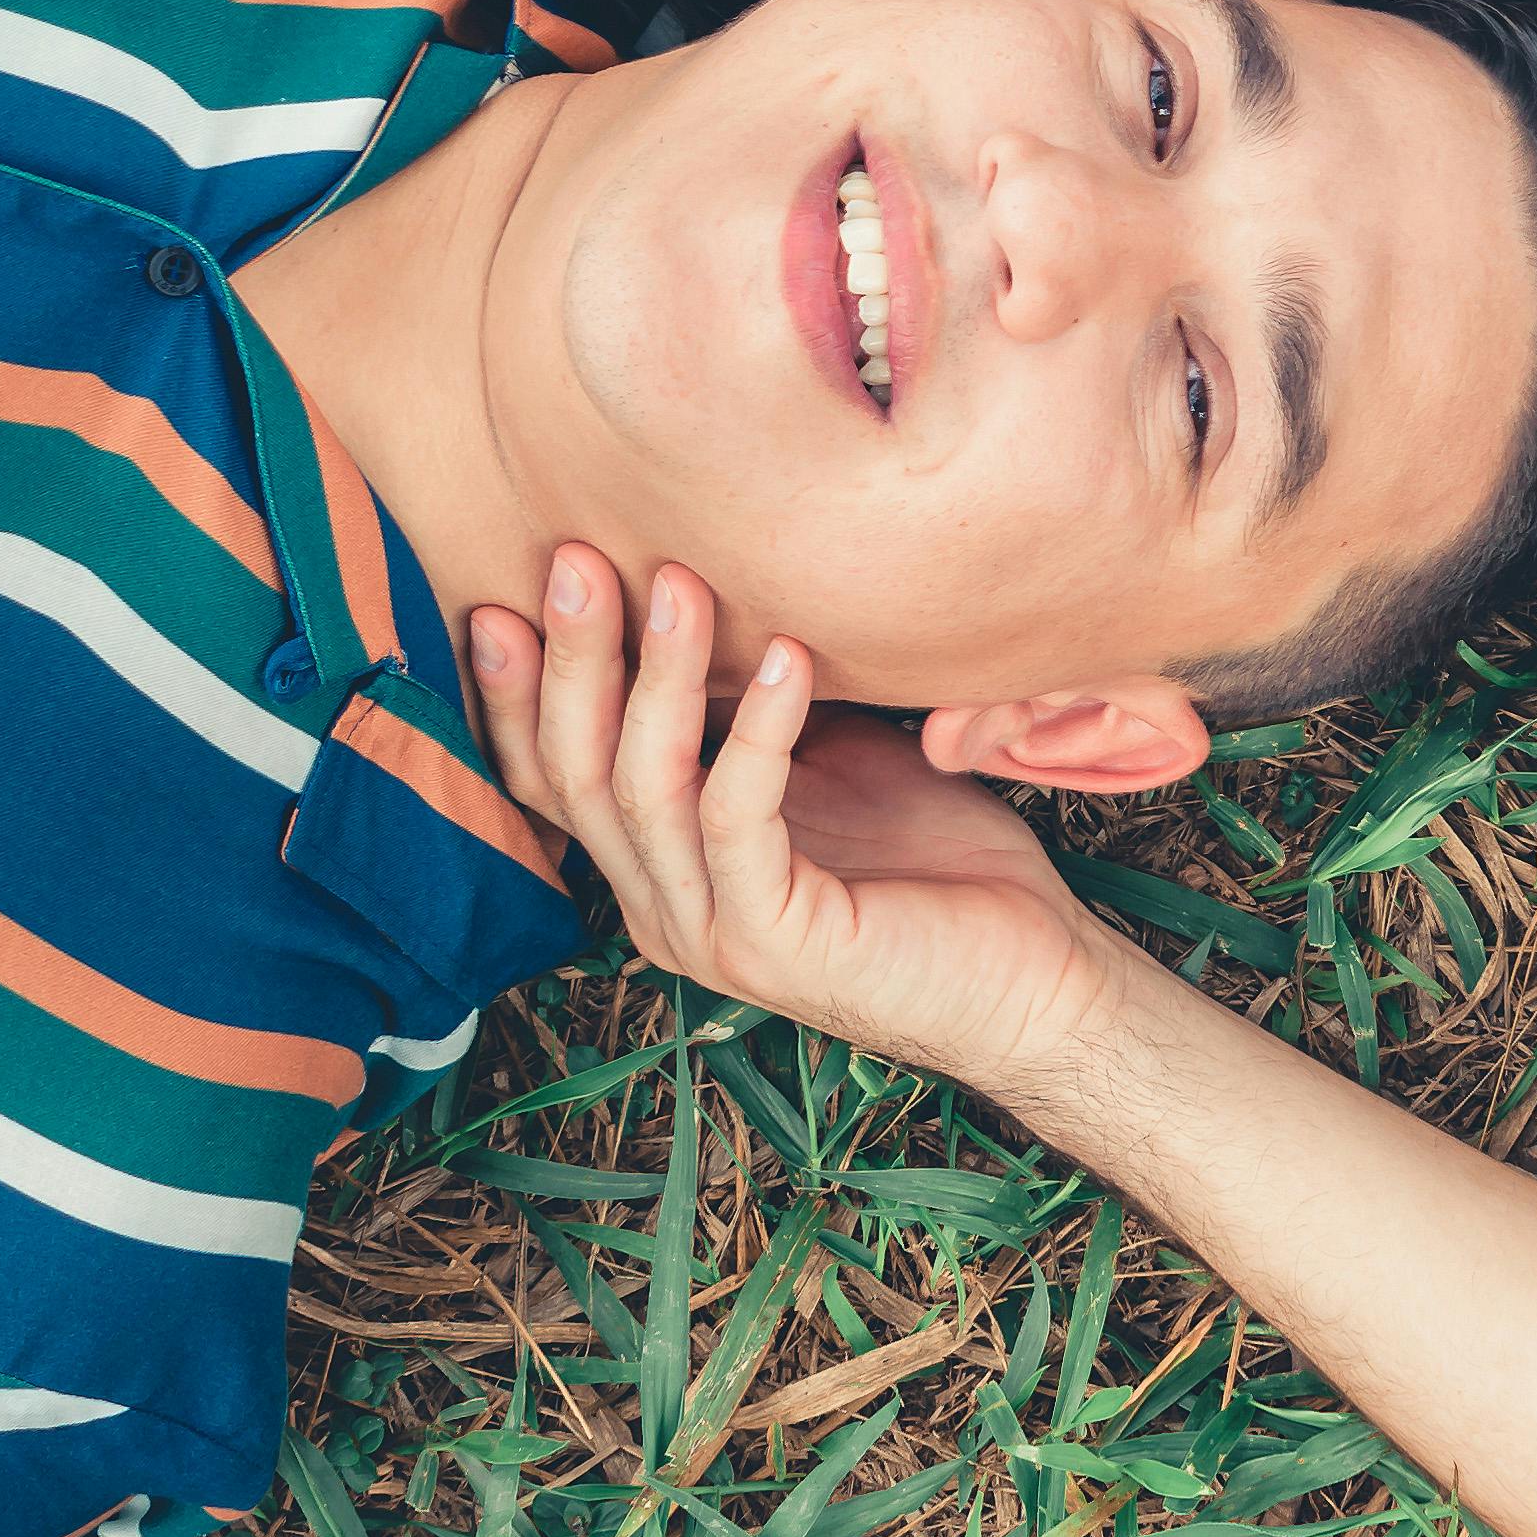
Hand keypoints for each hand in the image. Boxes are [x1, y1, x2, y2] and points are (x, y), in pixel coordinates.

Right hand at [463, 547, 1134, 1109]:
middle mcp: (663, 908)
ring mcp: (711, 932)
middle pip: (577, 776)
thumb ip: (751, 708)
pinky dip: (759, 731)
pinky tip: (789, 656)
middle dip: (572, 662)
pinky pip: (739, 818)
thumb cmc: (935, 860)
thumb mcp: (824, 759)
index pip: (554, 777)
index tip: (503, 593)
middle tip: (578, 560)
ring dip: (658, 680)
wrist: (1033, 977)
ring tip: (680, 584)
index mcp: (660, 869)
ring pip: (643, 791)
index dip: (517, 692)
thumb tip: (714, 585)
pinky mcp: (775, 941)